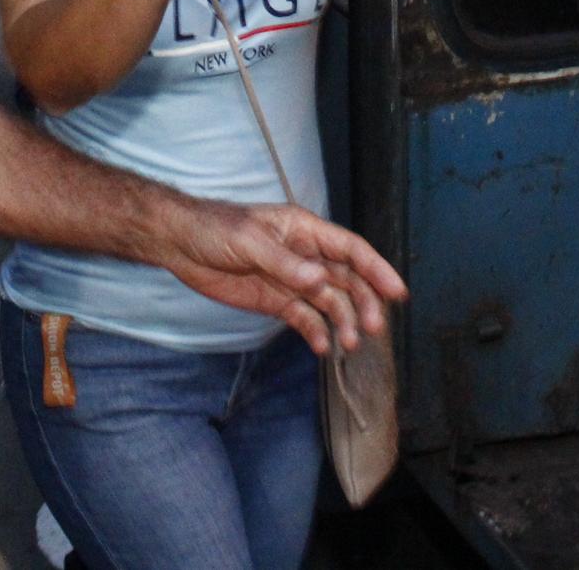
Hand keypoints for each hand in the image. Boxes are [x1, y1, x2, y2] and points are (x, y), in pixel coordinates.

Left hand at [161, 198, 407, 355]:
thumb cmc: (216, 229)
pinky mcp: (277, 301)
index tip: (397, 291)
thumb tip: (320, 280)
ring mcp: (292, 280)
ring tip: (351, 344)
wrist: (181, 244)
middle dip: (363, 303)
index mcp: (305, 231)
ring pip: (329, 302)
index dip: (376, 268)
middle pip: (347, 280)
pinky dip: (316, 332)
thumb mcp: (250, 242)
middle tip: (373, 329)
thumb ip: (285, 263)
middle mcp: (306, 256)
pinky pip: (304, 318)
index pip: (350, 250)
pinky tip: (323, 347)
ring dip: (343, 321)